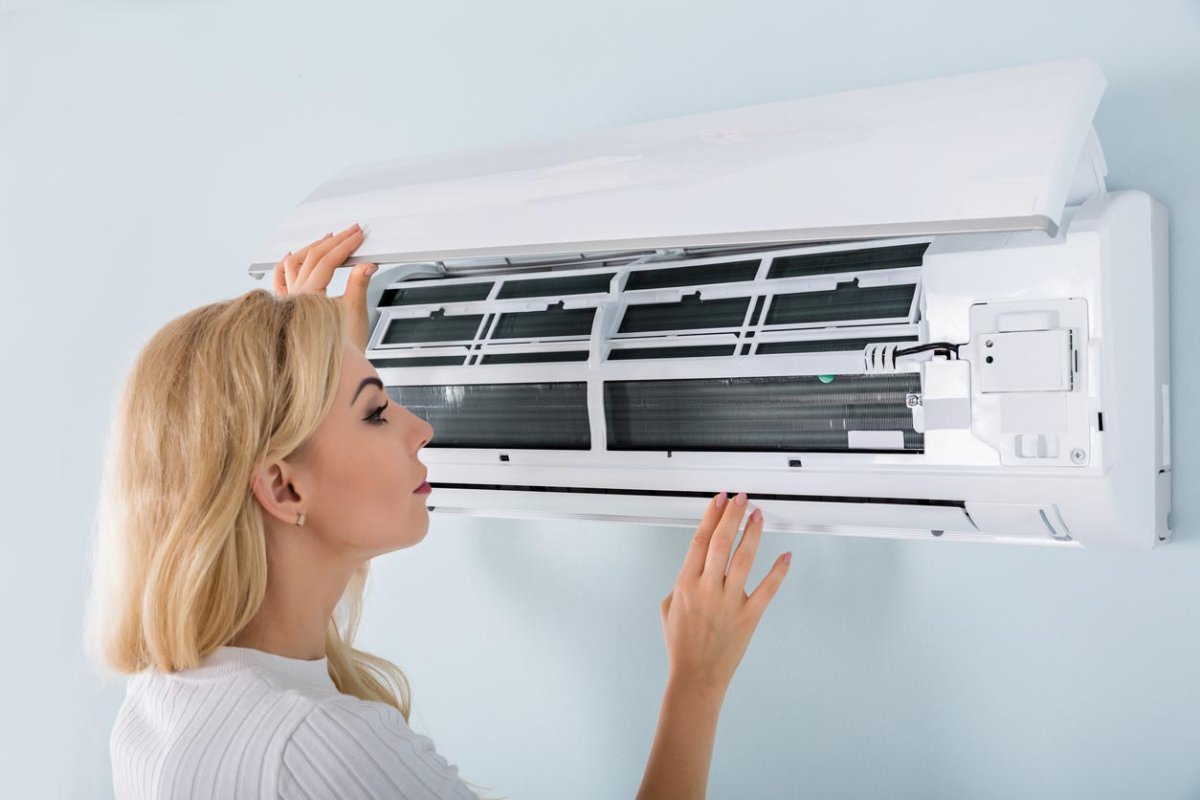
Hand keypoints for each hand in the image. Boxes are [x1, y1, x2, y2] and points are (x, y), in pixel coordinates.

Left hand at [272, 223, 377, 350]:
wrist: (331, 373)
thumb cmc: (341, 352)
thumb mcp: (355, 314)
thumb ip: (359, 285)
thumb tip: (367, 264)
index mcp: (309, 298)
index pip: (327, 262)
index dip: (344, 245)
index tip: (357, 236)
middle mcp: (294, 297)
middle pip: (312, 258)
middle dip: (334, 242)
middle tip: (351, 232)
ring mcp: (288, 301)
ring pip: (294, 263)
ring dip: (312, 248)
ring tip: (328, 238)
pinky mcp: (288, 306)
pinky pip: (280, 279)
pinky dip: (287, 264)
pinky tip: (293, 255)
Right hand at [659, 492, 790, 692]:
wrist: (696, 676)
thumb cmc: (681, 645)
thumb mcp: (669, 608)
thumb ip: (681, 583)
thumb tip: (695, 565)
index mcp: (686, 584)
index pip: (700, 541)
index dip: (710, 516)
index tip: (719, 500)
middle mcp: (707, 590)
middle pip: (722, 542)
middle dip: (732, 515)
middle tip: (741, 498)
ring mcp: (729, 602)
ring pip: (744, 559)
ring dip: (752, 533)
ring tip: (758, 515)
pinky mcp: (748, 616)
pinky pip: (767, 590)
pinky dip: (778, 572)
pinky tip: (785, 556)